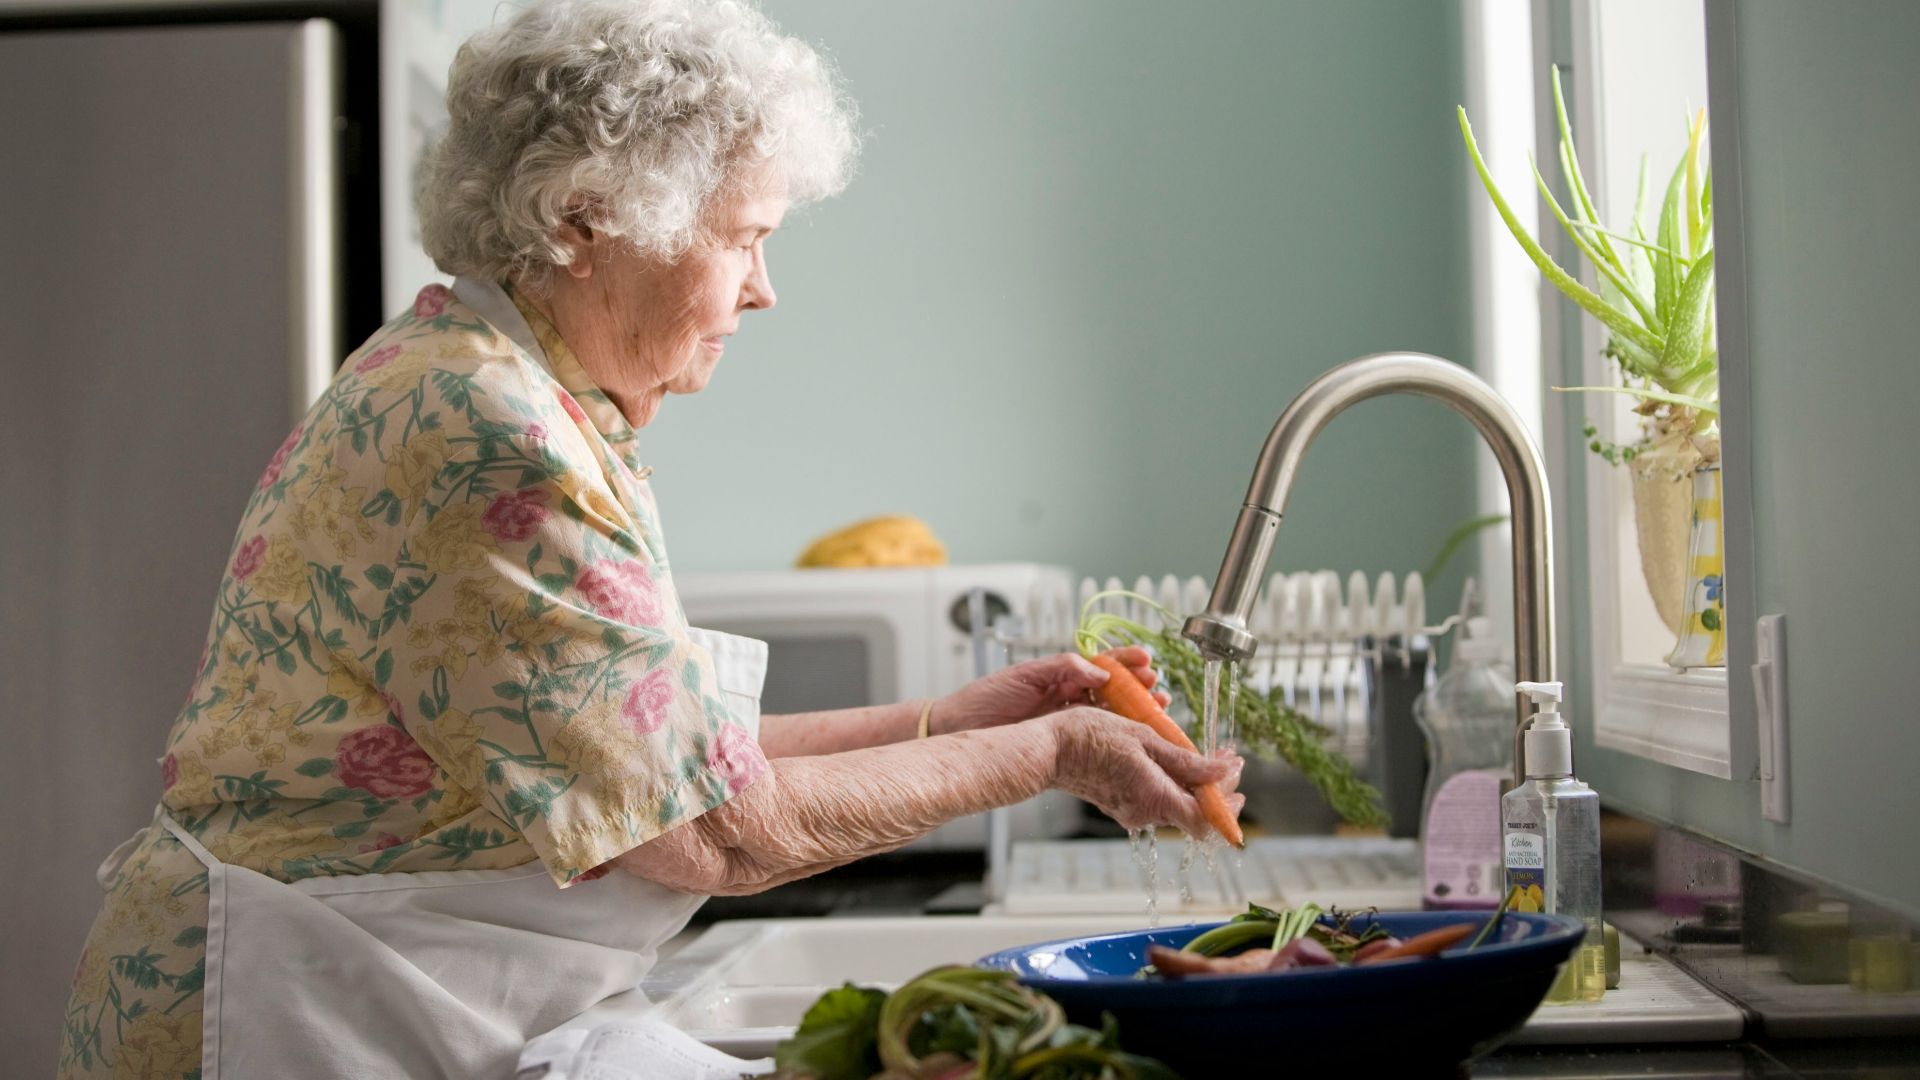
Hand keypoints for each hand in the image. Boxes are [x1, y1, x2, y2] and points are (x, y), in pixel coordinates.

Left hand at [933, 647, 1169, 734]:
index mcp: (1060, 676)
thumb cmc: (984, 699)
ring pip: (1110, 715)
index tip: (1146, 661)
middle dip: (1139, 688)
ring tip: (1157, 710)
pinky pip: (1095, 739)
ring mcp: (1067, 722)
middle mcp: (1068, 698)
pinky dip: (1117, 737)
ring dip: (1135, 712)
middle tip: (1158, 690)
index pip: (1101, 665)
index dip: (1126, 662)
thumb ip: (1062, 668)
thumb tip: (1099, 670)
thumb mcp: (1023, 676)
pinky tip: (1133, 738)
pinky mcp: (1062, 744)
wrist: (959, 730)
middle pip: (1114, 691)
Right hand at [1044, 708, 1245, 838]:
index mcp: (1155, 798)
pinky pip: (1156, 798)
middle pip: (1194, 812)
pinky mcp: (1121, 804)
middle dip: (1215, 787)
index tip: (1236, 774)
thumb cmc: (1090, 737)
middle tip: (1225, 759)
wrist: (1048, 749)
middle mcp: (1145, 813)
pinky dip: (1171, 782)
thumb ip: (1186, 761)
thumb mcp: (1144, 738)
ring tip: (1200, 753)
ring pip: (1176, 803)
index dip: (1227, 804)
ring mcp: (1131, 811)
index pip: (1206, 821)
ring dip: (1194, 782)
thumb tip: (1223, 772)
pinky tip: (1171, 758)